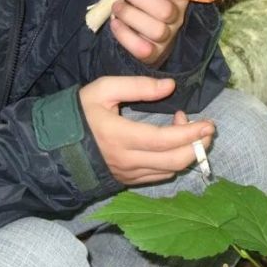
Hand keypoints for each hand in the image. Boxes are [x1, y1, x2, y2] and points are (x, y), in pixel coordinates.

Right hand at [79, 76, 213, 184]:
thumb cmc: (80, 111)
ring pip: (170, 170)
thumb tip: (170, 86)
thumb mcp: (103, 89)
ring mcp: (127, 174)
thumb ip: (137, 86)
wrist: (57, 141)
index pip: (165, 140)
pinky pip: (158, 176)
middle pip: (174, 161)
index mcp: (120, 136)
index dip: (191, 133)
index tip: (208, 123)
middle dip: (197, 145)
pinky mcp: (127, 180)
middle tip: (207, 128)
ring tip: (186, 130)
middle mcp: (127, 160)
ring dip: (186, 152)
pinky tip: (170, 144)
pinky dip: (172, 161)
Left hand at [110, 0, 188, 65]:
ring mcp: (167, 37)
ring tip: (116, 7)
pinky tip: (115, 23)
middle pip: (166, 10)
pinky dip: (125, 35)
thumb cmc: (141, 1)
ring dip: (130, 15)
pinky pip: (143, 49)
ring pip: (156, 30)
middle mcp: (177, 17)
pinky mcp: (154, 54)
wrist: (143, 35)